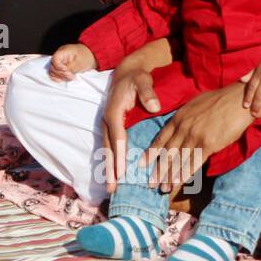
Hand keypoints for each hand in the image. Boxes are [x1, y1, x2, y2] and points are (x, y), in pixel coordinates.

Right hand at [48, 43, 95, 81]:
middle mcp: (59, 55)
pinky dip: (57, 76)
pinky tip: (61, 80)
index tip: (66, 70)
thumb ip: (71, 68)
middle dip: (61, 73)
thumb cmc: (87, 57)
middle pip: (53, 65)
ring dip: (60, 76)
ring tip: (70, 78)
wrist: (92, 55)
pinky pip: (55, 72)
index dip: (58, 66)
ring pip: (53, 70)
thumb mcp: (80, 63)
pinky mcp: (61, 66)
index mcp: (64, 51)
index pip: (55, 59)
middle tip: (71, 76)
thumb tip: (64, 73)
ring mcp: (60, 61)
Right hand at [99, 61, 161, 192]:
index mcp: (114, 112)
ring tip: (110, 188)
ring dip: (108, 169)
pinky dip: (110, 162)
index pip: (118, 138)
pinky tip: (114, 174)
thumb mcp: (142, 80)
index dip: (120, 156)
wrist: (126, 72)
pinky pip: (109, 147)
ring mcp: (106, 124)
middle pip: (108, 148)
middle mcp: (107, 120)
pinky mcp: (110, 127)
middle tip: (112, 188)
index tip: (122, 173)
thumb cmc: (136, 77)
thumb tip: (154, 106)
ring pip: (106, 150)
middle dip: (110, 169)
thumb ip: (147, 92)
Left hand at [144, 82, 253, 192]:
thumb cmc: (218, 100)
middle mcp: (183, 128)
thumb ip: (183, 117)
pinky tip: (179, 182)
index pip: (160, 138)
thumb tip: (178, 125)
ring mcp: (195, 136)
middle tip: (150, 183)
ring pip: (179, 160)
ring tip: (163, 189)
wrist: (237, 100)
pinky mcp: (209, 143)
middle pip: (167, 152)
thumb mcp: (193, 104)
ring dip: (170, 176)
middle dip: (158, 170)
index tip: (142, 164)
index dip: (151, 153)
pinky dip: (185, 174)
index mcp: (178, 118)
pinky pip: (194, 162)